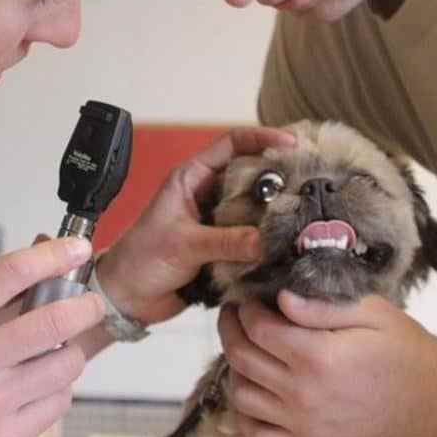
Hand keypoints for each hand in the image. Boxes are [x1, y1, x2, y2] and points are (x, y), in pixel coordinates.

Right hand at [0, 238, 104, 436]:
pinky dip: (58, 387)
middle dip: (85, 306)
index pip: (13, 273)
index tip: (76, 249)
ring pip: (65, 364)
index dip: (53, 255)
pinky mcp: (2, 435)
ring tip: (57, 349)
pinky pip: (58, 402)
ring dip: (70, 350)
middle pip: (53, 321)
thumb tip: (46, 263)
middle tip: (89, 304)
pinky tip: (40, 383)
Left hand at [94, 126, 295, 324]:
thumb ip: (225, 242)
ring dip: (277, 214)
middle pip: (252, 176)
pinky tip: (289, 246)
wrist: (126, 298)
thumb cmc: (140, 260)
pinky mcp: (224, 248)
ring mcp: (218, 222)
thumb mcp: (183, 244)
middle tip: (310, 184)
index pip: (232, 144)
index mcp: (192, 178)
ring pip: (256, 209)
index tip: (292, 143)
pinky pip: (253, 240)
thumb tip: (268, 239)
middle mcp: (208, 195)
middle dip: (280, 178)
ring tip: (306, 217)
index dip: (262, 138)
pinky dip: (269, 242)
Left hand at [218, 292, 436, 436]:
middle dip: (230, 330)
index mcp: (316, 355)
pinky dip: (245, 416)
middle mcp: (303, 392)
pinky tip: (252, 393)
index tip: (247, 299)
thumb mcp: (368, 312)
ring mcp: (304, 422)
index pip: (257, 328)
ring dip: (234, 369)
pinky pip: (259, 436)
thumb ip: (319, 306)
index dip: (245, 309)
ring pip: (242, 396)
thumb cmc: (403, 348)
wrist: (433, 396)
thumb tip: (279, 298)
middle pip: (241, 358)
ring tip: (244, 350)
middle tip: (233, 316)